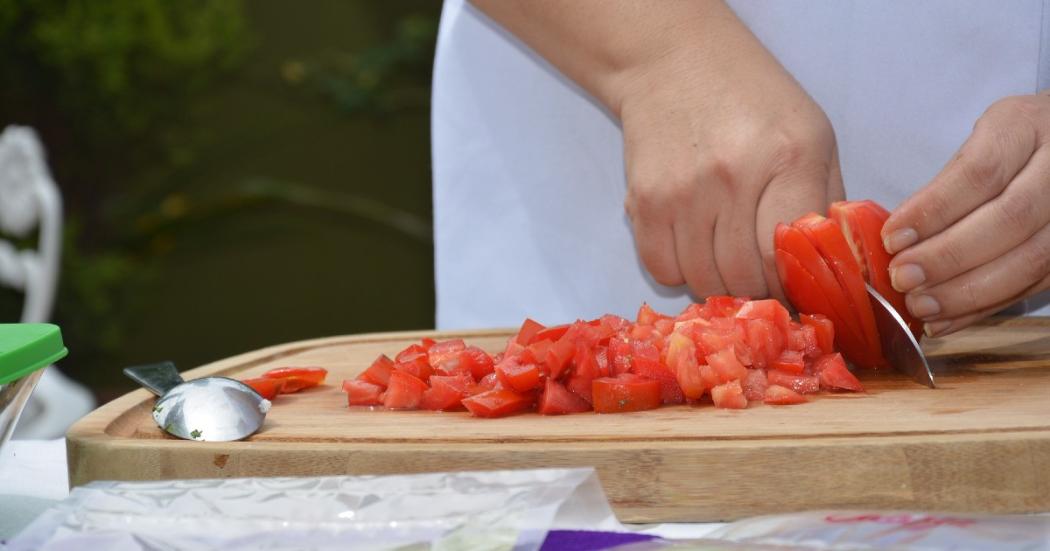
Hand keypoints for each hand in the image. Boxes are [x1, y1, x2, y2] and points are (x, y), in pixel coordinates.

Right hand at [618, 19, 842, 299]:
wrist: (673, 64)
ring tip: (728, 260)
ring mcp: (682, 193)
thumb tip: (829, 267)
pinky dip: (681, 271)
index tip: (795, 286)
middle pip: (745, 278)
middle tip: (762, 278)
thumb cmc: (752, 99)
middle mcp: (733, 178)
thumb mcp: (812, 134)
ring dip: (719, 283)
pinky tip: (694, 247)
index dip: (794, 285)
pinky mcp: (644, 202)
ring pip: (703, 281)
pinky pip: (662, 269)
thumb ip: (825, 200)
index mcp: (789, 158)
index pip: (791, 258)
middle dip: (758, 289)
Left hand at [882, 91, 1049, 336]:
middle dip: (949, 256)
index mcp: (1026, 126)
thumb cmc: (1012, 146)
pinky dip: (986, 307)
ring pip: (1031, 259)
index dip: (934, 209)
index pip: (981, 172)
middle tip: (903, 278)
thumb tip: (894, 240)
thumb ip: (946, 184)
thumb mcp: (981, 141)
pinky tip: (947, 319)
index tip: (892, 237)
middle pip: (1010, 218)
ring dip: (968, 291)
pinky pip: (1035, 285)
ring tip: (920, 305)